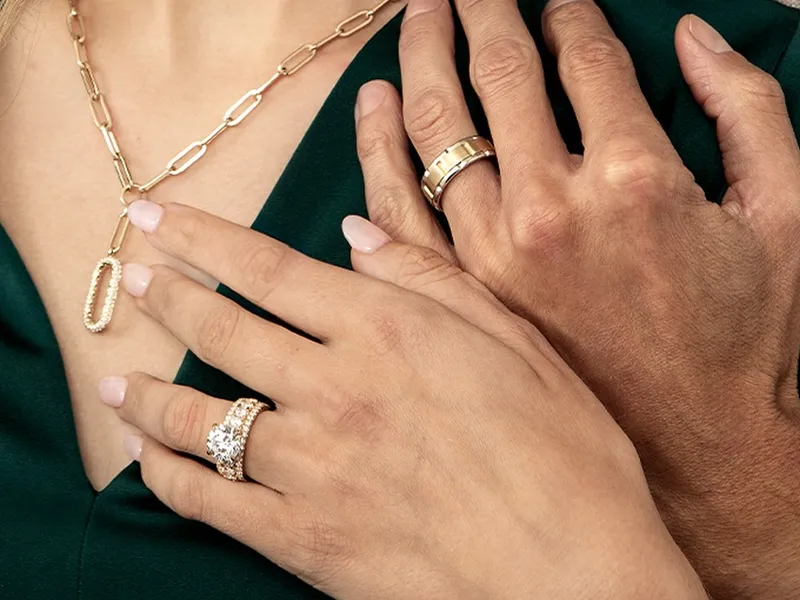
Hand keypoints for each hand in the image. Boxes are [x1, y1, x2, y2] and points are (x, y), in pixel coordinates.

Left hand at [100, 201, 704, 599]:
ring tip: (117, 377)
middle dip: (168, 296)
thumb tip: (358, 233)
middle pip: (224, 331)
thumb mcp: (516, 342)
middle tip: (134, 275)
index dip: (202, 238)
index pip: (268, 269)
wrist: (575, 577)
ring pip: (201, 418)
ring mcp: (311, 467)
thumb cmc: (564, 456)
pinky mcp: (303, 538)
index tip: (157, 218)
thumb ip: (429, 280)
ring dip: (148, 392)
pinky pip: (212, 502)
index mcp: (387, 332)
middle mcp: (334, 389)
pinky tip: (149, 462)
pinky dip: (170, 477)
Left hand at [353, 0, 799, 596]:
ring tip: (417, 20)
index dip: (566, 14)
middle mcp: (551, 209)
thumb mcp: (786, 216)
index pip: (584, 60)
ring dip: (421, 63)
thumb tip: (694, 36)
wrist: (696, 452)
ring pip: (433, 131)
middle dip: (481, 17)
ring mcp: (493, 257)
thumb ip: (748, 110)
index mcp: (635, 179)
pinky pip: (400, 210)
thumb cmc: (742, 342)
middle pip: (498, 79)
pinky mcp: (461, 298)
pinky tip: (372, 108)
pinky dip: (379, 150)